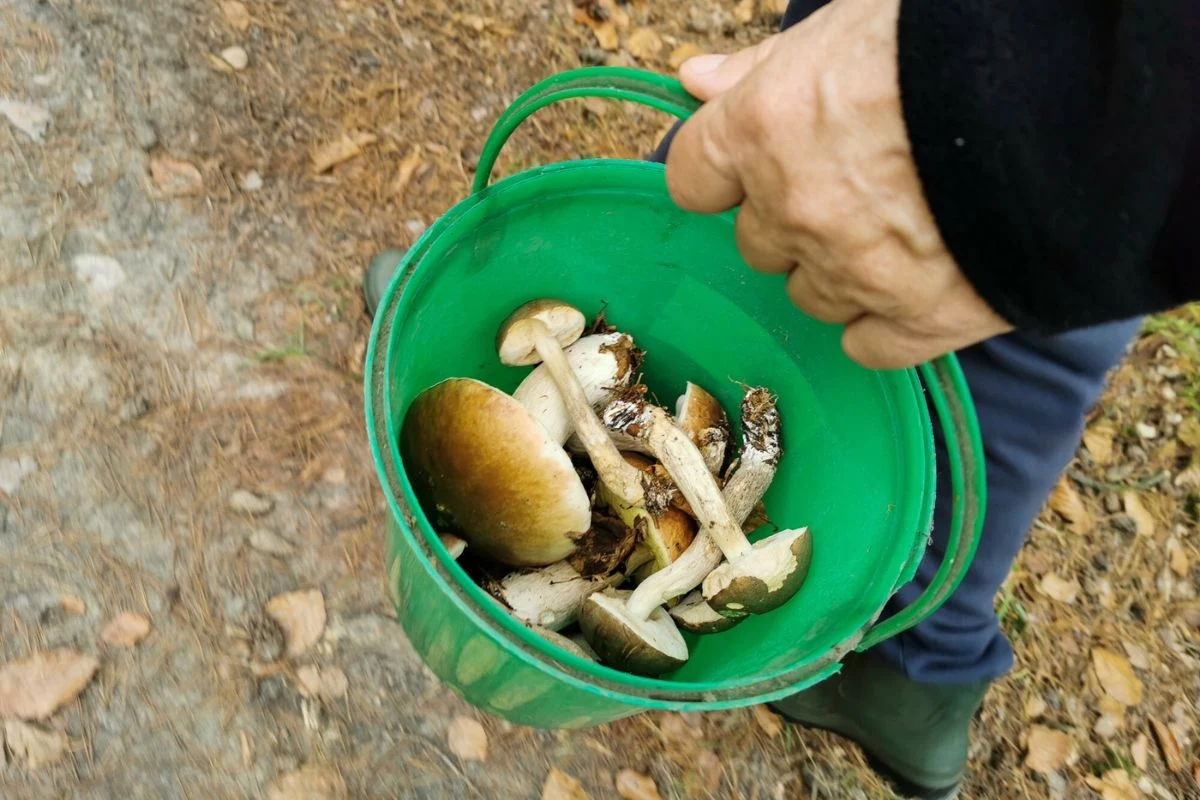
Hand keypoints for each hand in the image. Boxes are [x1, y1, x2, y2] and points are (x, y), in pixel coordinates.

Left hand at [664, 0, 1012, 368]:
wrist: (1078, 99)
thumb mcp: (846, 28)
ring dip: (836, 269)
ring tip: (898, 227)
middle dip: (789, 218)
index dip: (724, 172)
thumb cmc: (954, 43)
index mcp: (763, 129)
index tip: (753, 166)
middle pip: (756, 242)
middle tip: (851, 184)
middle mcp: (794, 210)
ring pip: (809, 295)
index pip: (694, 177)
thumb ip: (762, 67)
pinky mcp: (918, 320)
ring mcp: (853, 272)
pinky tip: (915, 285)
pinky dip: (882, 322)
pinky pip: (866, 345)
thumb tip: (695, 83)